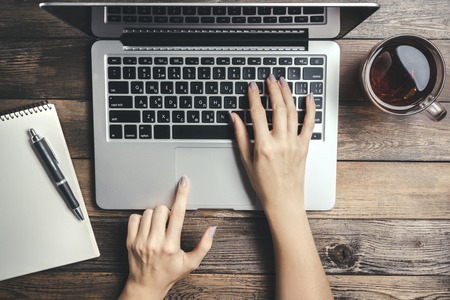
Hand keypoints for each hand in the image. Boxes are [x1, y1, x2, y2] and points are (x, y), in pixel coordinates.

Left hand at [119, 176, 216, 299]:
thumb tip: (212, 229)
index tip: (184, 182)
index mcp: (171, 245)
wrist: (147, 285)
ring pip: (148, 212)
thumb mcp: (191, 262)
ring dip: (154, 216)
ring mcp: (140, 241)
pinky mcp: (130, 241)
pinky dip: (141, 219)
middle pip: (161, 209)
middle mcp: (155, 242)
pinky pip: (134, 218)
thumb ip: (204, 245)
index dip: (182, 195)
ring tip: (157, 228)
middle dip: (166, 211)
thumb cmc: (170, 273)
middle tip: (168, 224)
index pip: (177, 213)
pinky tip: (146, 228)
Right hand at [231, 74, 315, 212]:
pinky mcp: (305, 146)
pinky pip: (309, 124)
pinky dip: (310, 109)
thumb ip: (240, 136)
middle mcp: (281, 142)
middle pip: (277, 108)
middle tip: (269, 78)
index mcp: (264, 146)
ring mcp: (295, 143)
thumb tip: (234, 117)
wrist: (284, 199)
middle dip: (273, 89)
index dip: (254, 97)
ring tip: (283, 82)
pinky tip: (308, 97)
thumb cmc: (264, 184)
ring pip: (292, 112)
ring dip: (288, 94)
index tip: (252, 86)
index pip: (257, 114)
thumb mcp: (246, 160)